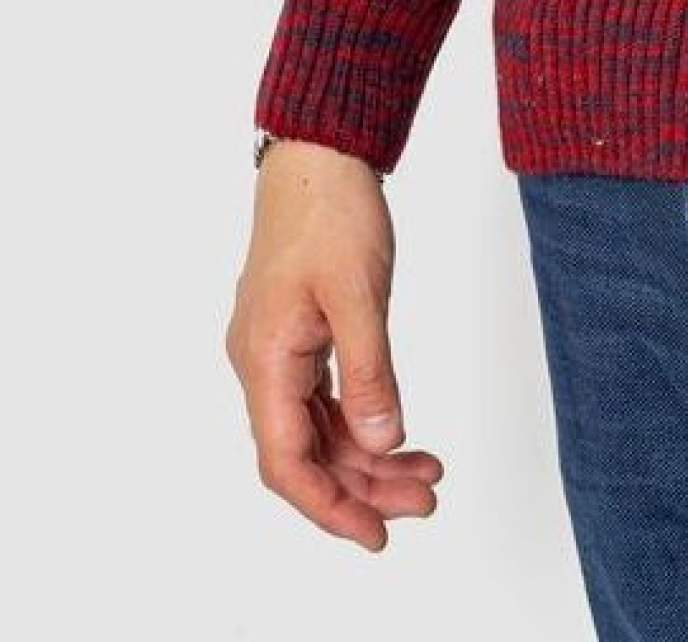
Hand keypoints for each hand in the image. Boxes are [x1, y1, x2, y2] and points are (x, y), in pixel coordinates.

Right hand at [224, 139, 443, 551]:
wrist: (318, 151)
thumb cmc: (331, 210)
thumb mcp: (359, 293)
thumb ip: (369, 373)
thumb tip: (380, 444)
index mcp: (264, 359)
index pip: (287, 462)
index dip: (329, 507)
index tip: (376, 535)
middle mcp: (260, 362)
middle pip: (306, 453)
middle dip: (363, 485)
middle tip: (426, 499)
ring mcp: (276, 348)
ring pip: (317, 428)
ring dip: (367, 456)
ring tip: (426, 472)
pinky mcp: (296, 333)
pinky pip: (322, 397)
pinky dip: (360, 420)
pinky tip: (398, 433)